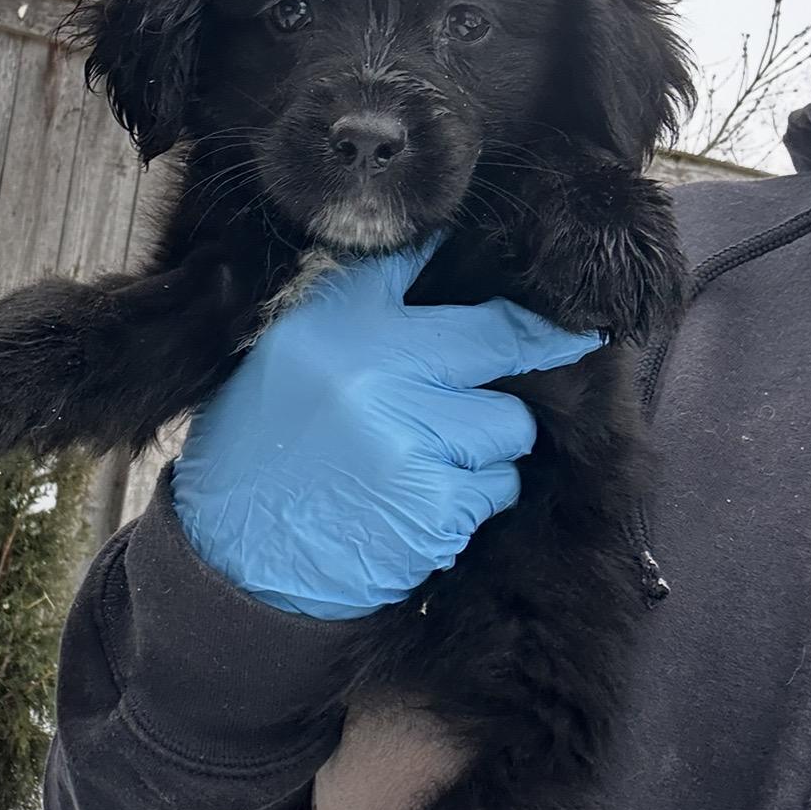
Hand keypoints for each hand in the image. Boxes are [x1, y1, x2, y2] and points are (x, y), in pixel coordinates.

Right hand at [172, 244, 601, 618]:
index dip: (461, 250)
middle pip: (496, 338)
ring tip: (434, 458)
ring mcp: (408, 434)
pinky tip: (426, 502)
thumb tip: (439, 280)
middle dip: (535, 345)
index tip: (511, 257)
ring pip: (508, 422)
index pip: (412, 259)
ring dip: (489, 443)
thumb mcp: (281, 361)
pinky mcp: (435, 501)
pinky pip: (497, 485)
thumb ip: (353, 321)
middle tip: (575, 340)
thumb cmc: (260, 456)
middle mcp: (371, 366)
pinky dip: (476, 496)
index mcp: (328, 322)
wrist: (236, 559)